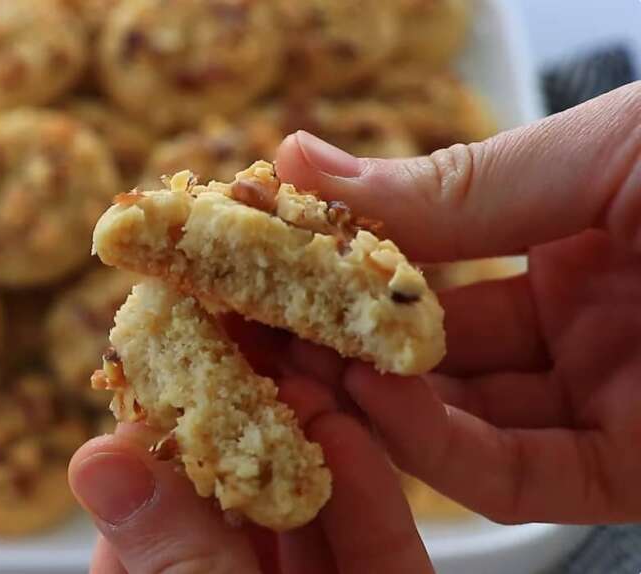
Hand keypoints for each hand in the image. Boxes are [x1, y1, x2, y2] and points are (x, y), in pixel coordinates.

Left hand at [67, 367, 433, 573]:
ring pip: (316, 507)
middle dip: (252, 409)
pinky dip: (370, 495)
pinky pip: (378, 546)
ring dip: (316, 432)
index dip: (161, 420)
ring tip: (308, 360)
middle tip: (252, 326)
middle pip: (242, 488)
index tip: (171, 342)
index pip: (152, 496)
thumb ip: (166, 552)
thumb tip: (95, 460)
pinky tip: (352, 435)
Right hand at [274, 81, 640, 524]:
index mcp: (571, 227)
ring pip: (452, 418)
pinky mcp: (630, 474)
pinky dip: (435, 445)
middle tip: (243, 322)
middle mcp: (577, 317)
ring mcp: (600, 398)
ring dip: (365, 398)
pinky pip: (510, 472)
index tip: (253, 250)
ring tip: (289, 365)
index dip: (334, 256)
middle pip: (422, 344)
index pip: (420, 254)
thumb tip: (299, 163)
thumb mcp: (600, 153)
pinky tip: (375, 402)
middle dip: (330, 335)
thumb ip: (451, 185)